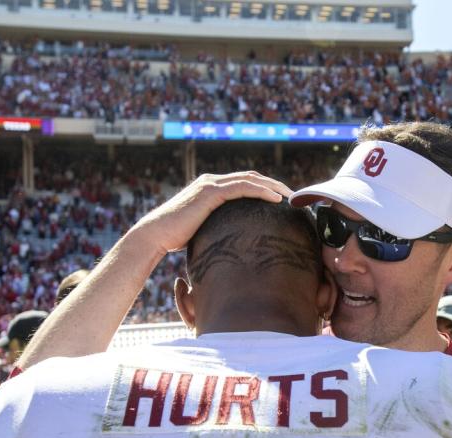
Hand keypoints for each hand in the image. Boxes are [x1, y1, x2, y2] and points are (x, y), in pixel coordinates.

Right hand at [127, 172, 292, 255]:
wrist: (155, 236)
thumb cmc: (175, 239)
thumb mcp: (203, 231)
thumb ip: (218, 229)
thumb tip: (233, 245)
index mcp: (211, 189)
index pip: (245, 184)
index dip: (265, 189)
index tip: (284, 201)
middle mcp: (212, 182)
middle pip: (252, 177)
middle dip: (275, 184)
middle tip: (295, 196)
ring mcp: (211, 185)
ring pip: (250, 179)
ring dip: (274, 185)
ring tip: (292, 196)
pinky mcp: (210, 193)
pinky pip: (242, 188)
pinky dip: (261, 191)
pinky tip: (277, 199)